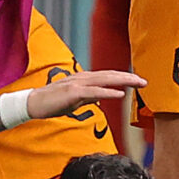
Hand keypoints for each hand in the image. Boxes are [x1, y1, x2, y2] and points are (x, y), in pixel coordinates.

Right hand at [29, 69, 147, 120]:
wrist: (33, 104)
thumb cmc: (52, 102)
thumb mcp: (75, 99)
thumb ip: (88, 97)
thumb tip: (100, 98)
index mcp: (84, 79)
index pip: (108, 76)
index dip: (123, 77)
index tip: (138, 81)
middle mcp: (83, 77)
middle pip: (110, 74)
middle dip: (129, 77)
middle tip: (145, 81)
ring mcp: (78, 83)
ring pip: (105, 79)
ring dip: (123, 80)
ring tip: (138, 83)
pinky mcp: (73, 92)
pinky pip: (94, 92)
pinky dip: (108, 92)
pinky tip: (120, 94)